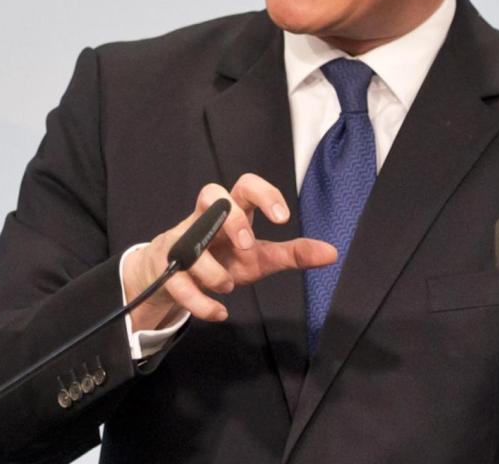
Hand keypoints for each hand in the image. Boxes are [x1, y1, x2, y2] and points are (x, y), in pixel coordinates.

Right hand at [123, 174, 339, 328]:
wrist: (174, 278)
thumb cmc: (222, 259)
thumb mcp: (259, 257)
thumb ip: (292, 254)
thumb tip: (332, 253)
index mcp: (230, 212)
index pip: (245, 186)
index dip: (263, 194)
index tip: (282, 218)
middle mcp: (203, 219)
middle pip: (212, 195)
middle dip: (232, 220)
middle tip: (247, 246)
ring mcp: (180, 242)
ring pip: (190, 244)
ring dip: (213, 271)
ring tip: (228, 286)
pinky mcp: (165, 270)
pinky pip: (178, 283)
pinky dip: (201, 303)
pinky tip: (219, 312)